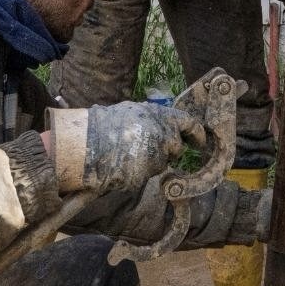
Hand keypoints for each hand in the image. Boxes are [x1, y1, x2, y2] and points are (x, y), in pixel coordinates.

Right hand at [51, 102, 206, 193]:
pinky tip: (123, 164)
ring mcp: (155, 155)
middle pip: (176, 147)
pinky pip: (149, 174)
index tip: (199, 141)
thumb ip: (153, 119)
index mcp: (159, 115)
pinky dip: (139, 172)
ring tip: (127, 154)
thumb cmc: (103, 126)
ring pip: (162, 162)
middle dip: (168, 150)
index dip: (196, 133)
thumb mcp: (132, 111)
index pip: (188, 122)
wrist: (85, 145)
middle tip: (150, 149)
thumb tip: (167, 126)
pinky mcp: (147, 173)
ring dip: (151, 161)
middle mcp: (162, 134)